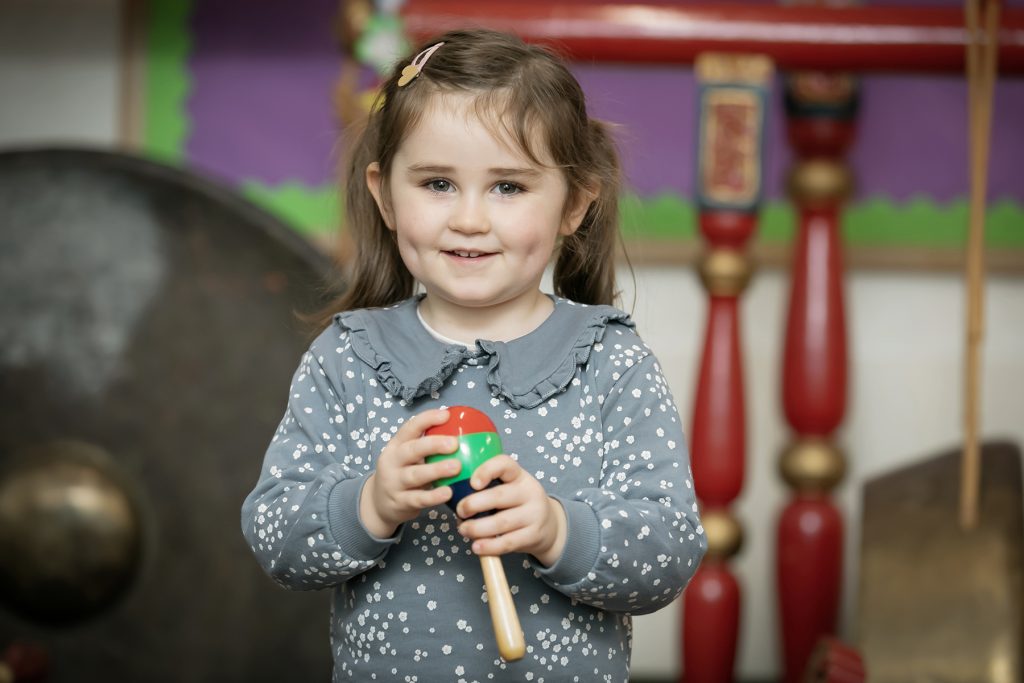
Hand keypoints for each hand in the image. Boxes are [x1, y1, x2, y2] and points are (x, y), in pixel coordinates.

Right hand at [360, 409, 460, 537]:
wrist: (378, 504)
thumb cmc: (402, 474)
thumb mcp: (407, 457)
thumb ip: (426, 447)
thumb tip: (462, 432)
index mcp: (396, 446)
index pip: (409, 428)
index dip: (427, 420)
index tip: (446, 415)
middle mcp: (392, 462)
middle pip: (411, 450)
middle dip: (433, 445)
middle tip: (454, 443)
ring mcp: (394, 483)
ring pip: (415, 475)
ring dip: (436, 470)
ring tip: (456, 467)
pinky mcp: (400, 502)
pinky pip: (418, 499)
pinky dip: (433, 496)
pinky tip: (448, 492)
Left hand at [455, 455, 567, 566]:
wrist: (549, 525)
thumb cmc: (517, 504)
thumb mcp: (509, 488)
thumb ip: (488, 487)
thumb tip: (453, 493)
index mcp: (519, 475)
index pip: (505, 464)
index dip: (486, 471)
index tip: (472, 483)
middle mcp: (529, 492)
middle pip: (499, 496)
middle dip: (473, 504)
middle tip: (460, 511)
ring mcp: (534, 514)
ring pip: (501, 522)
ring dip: (477, 528)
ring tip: (463, 530)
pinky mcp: (533, 535)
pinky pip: (508, 542)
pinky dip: (489, 546)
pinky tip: (476, 546)